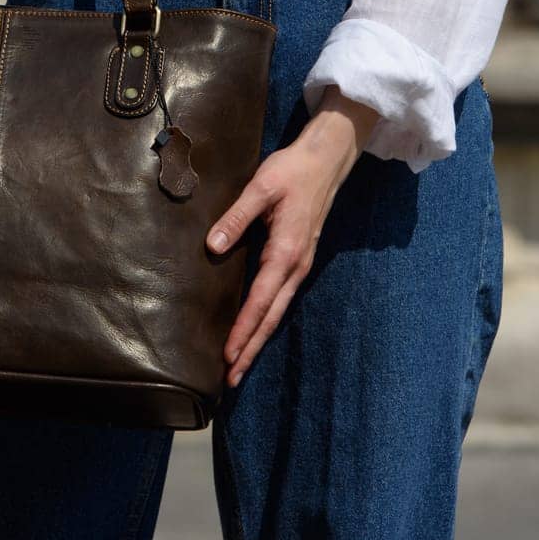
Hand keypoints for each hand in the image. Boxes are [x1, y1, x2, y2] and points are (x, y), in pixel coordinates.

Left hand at [206, 88, 381, 386]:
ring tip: (240, 361)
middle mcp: (295, 265)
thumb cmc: (292, 171)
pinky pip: (282, 296)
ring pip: (278, 310)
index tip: (229, 356)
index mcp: (286, 252)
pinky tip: (255, 325)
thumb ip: (236, 217)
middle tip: (232, 379)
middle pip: (271, 317)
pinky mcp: (299, 258)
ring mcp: (300, 264)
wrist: (326, 160)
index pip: (261, 301)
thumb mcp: (261, 188)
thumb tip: (213, 246)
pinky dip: (267, 317)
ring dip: (259, 336)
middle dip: (252, 347)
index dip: (243, 330)